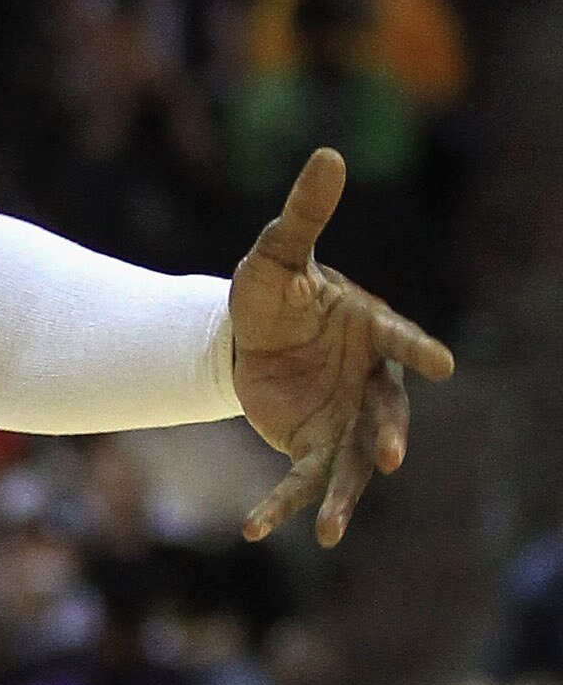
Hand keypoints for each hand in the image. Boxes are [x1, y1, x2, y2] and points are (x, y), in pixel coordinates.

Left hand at [229, 148, 455, 546]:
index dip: (418, 349)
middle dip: (390, 433)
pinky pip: (303, 479)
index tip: (441, 364)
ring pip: (352, 463)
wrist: (243, 335)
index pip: (399, 338)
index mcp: (371, 331)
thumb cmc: (271, 290)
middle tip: (392, 453)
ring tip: (330, 530)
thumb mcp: (276, 253)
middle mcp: (368, 380)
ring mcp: (344, 418)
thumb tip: (329, 153)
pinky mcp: (312, 445)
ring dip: (343, 496)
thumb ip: (304, 213)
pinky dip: (283, 505)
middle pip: (386, 411)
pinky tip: (257, 530)